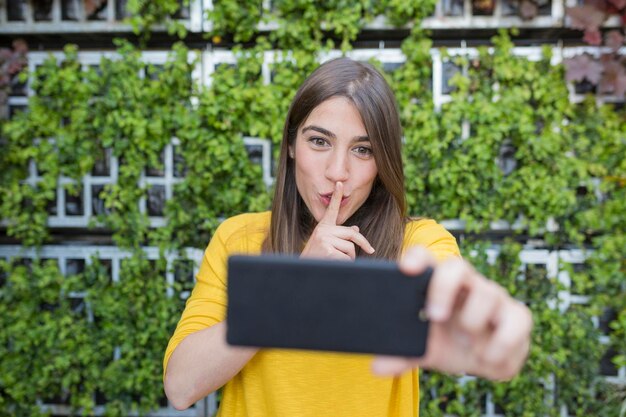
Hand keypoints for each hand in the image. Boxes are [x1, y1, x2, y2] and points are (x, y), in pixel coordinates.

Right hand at [301, 181, 374, 259]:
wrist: (303, 271)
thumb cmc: (317, 258)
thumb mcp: (327, 244)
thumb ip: (341, 236)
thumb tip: (356, 230)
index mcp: (323, 227)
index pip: (332, 209)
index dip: (337, 196)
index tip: (340, 183)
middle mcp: (323, 230)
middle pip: (351, 235)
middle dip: (362, 245)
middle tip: (371, 251)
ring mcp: (324, 239)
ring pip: (350, 248)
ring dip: (350, 258)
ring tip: (337, 261)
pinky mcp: (327, 250)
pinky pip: (347, 258)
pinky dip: (346, 265)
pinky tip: (334, 265)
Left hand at [372, 246, 532, 380]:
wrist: (482, 361)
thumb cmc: (448, 342)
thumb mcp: (423, 349)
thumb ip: (401, 355)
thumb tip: (378, 367)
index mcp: (437, 284)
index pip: (426, 258)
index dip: (417, 258)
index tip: (406, 269)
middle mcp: (466, 283)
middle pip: (457, 266)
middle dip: (444, 288)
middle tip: (435, 316)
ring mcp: (493, 296)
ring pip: (487, 293)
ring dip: (473, 322)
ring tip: (466, 343)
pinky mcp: (517, 315)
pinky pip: (516, 321)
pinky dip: (500, 345)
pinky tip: (487, 357)